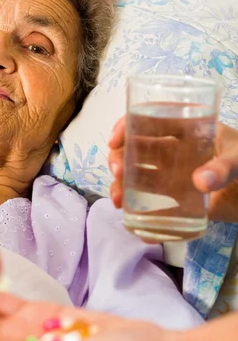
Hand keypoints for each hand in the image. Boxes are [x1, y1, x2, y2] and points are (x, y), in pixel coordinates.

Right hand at [109, 118, 237, 222]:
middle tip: (118, 172)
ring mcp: (172, 176)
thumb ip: (224, 167)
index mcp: (185, 129)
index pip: (150, 120)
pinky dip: (139, 214)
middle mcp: (173, 150)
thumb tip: (201, 182)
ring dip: (121, 185)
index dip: (127, 125)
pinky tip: (130, 221)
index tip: (115, 140)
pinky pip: (152, 206)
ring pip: (137, 177)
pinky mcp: (176, 200)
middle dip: (119, 158)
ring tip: (118, 199)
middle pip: (135, 149)